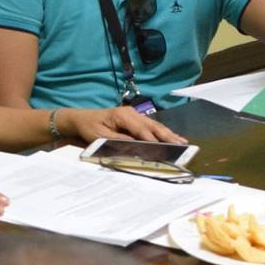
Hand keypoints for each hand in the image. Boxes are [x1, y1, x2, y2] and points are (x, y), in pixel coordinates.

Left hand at [58, 106, 187, 145]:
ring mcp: (135, 116)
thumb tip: (134, 148)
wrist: (81, 119)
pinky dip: (163, 133)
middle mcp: (132, 114)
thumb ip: (117, 141)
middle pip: (153, 126)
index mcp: (123, 116)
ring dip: (169, 135)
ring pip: (155, 126)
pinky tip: (173, 138)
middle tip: (182, 145)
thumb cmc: (89, 128)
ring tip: (183, 142)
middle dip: (168, 137)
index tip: (164, 150)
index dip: (153, 141)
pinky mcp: (135, 120)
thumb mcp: (100, 137)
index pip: (142, 130)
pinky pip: (151, 127)